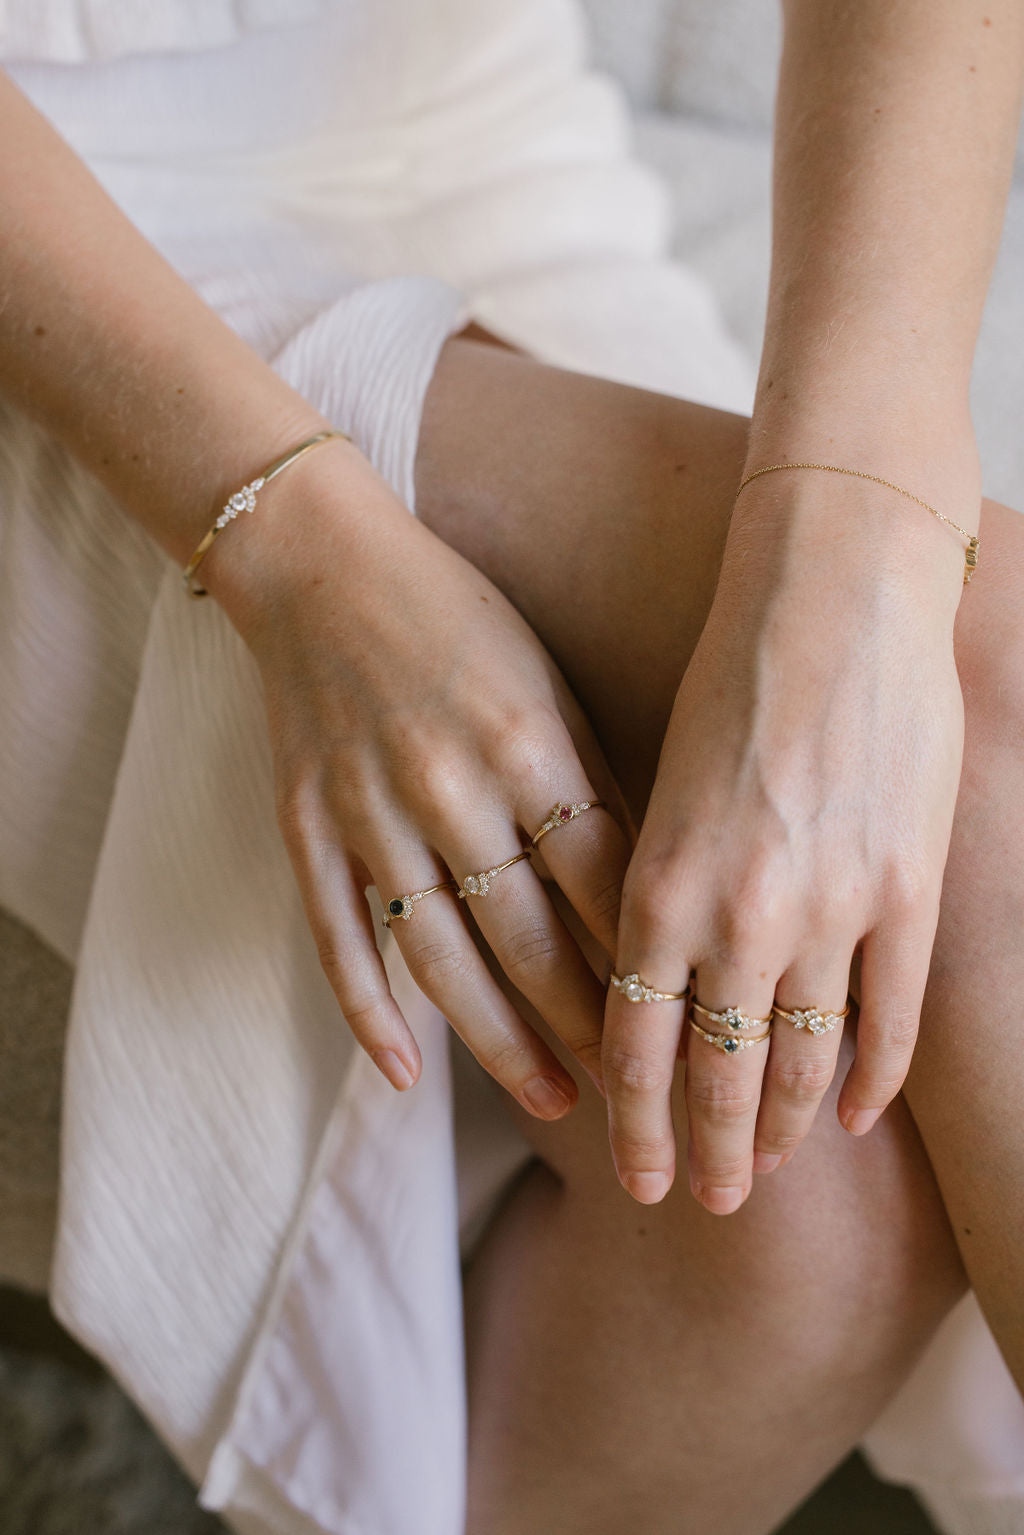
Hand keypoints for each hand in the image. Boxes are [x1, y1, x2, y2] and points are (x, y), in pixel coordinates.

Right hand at [215, 440, 629, 1117]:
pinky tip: (408, 1073)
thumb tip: (643, 891)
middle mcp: (449, 785)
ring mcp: (368, 812)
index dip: (649, 963)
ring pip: (441, 959)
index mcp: (527, 741)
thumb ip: (590, 783)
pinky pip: (339, 937)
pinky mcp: (305, 827)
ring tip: (556, 1101)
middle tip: (642, 1091)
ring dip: (501, 1042)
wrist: (318, 561)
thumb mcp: (547, 681)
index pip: (601, 884)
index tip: (693, 1023)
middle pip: (531, 938)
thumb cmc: (457, 615)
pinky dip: (369, 1012)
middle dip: (593, 1024)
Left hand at [603, 442, 976, 1208]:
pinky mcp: (906, 887)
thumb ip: (658, 890)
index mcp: (658, 883)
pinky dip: (870, 1076)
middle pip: (720, 1072)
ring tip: (771, 1172)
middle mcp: (739, 912)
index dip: (638, 1123)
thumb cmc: (730, 675)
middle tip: (706, 1203)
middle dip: (709, 1151)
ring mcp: (833, 907)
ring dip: (786, 1128)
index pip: (637, 1044)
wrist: (833, 592)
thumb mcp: (661, 788)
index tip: (641, 1176)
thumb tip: (656, 980)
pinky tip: (856, 1120)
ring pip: (804, 1057)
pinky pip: (889, 1015)